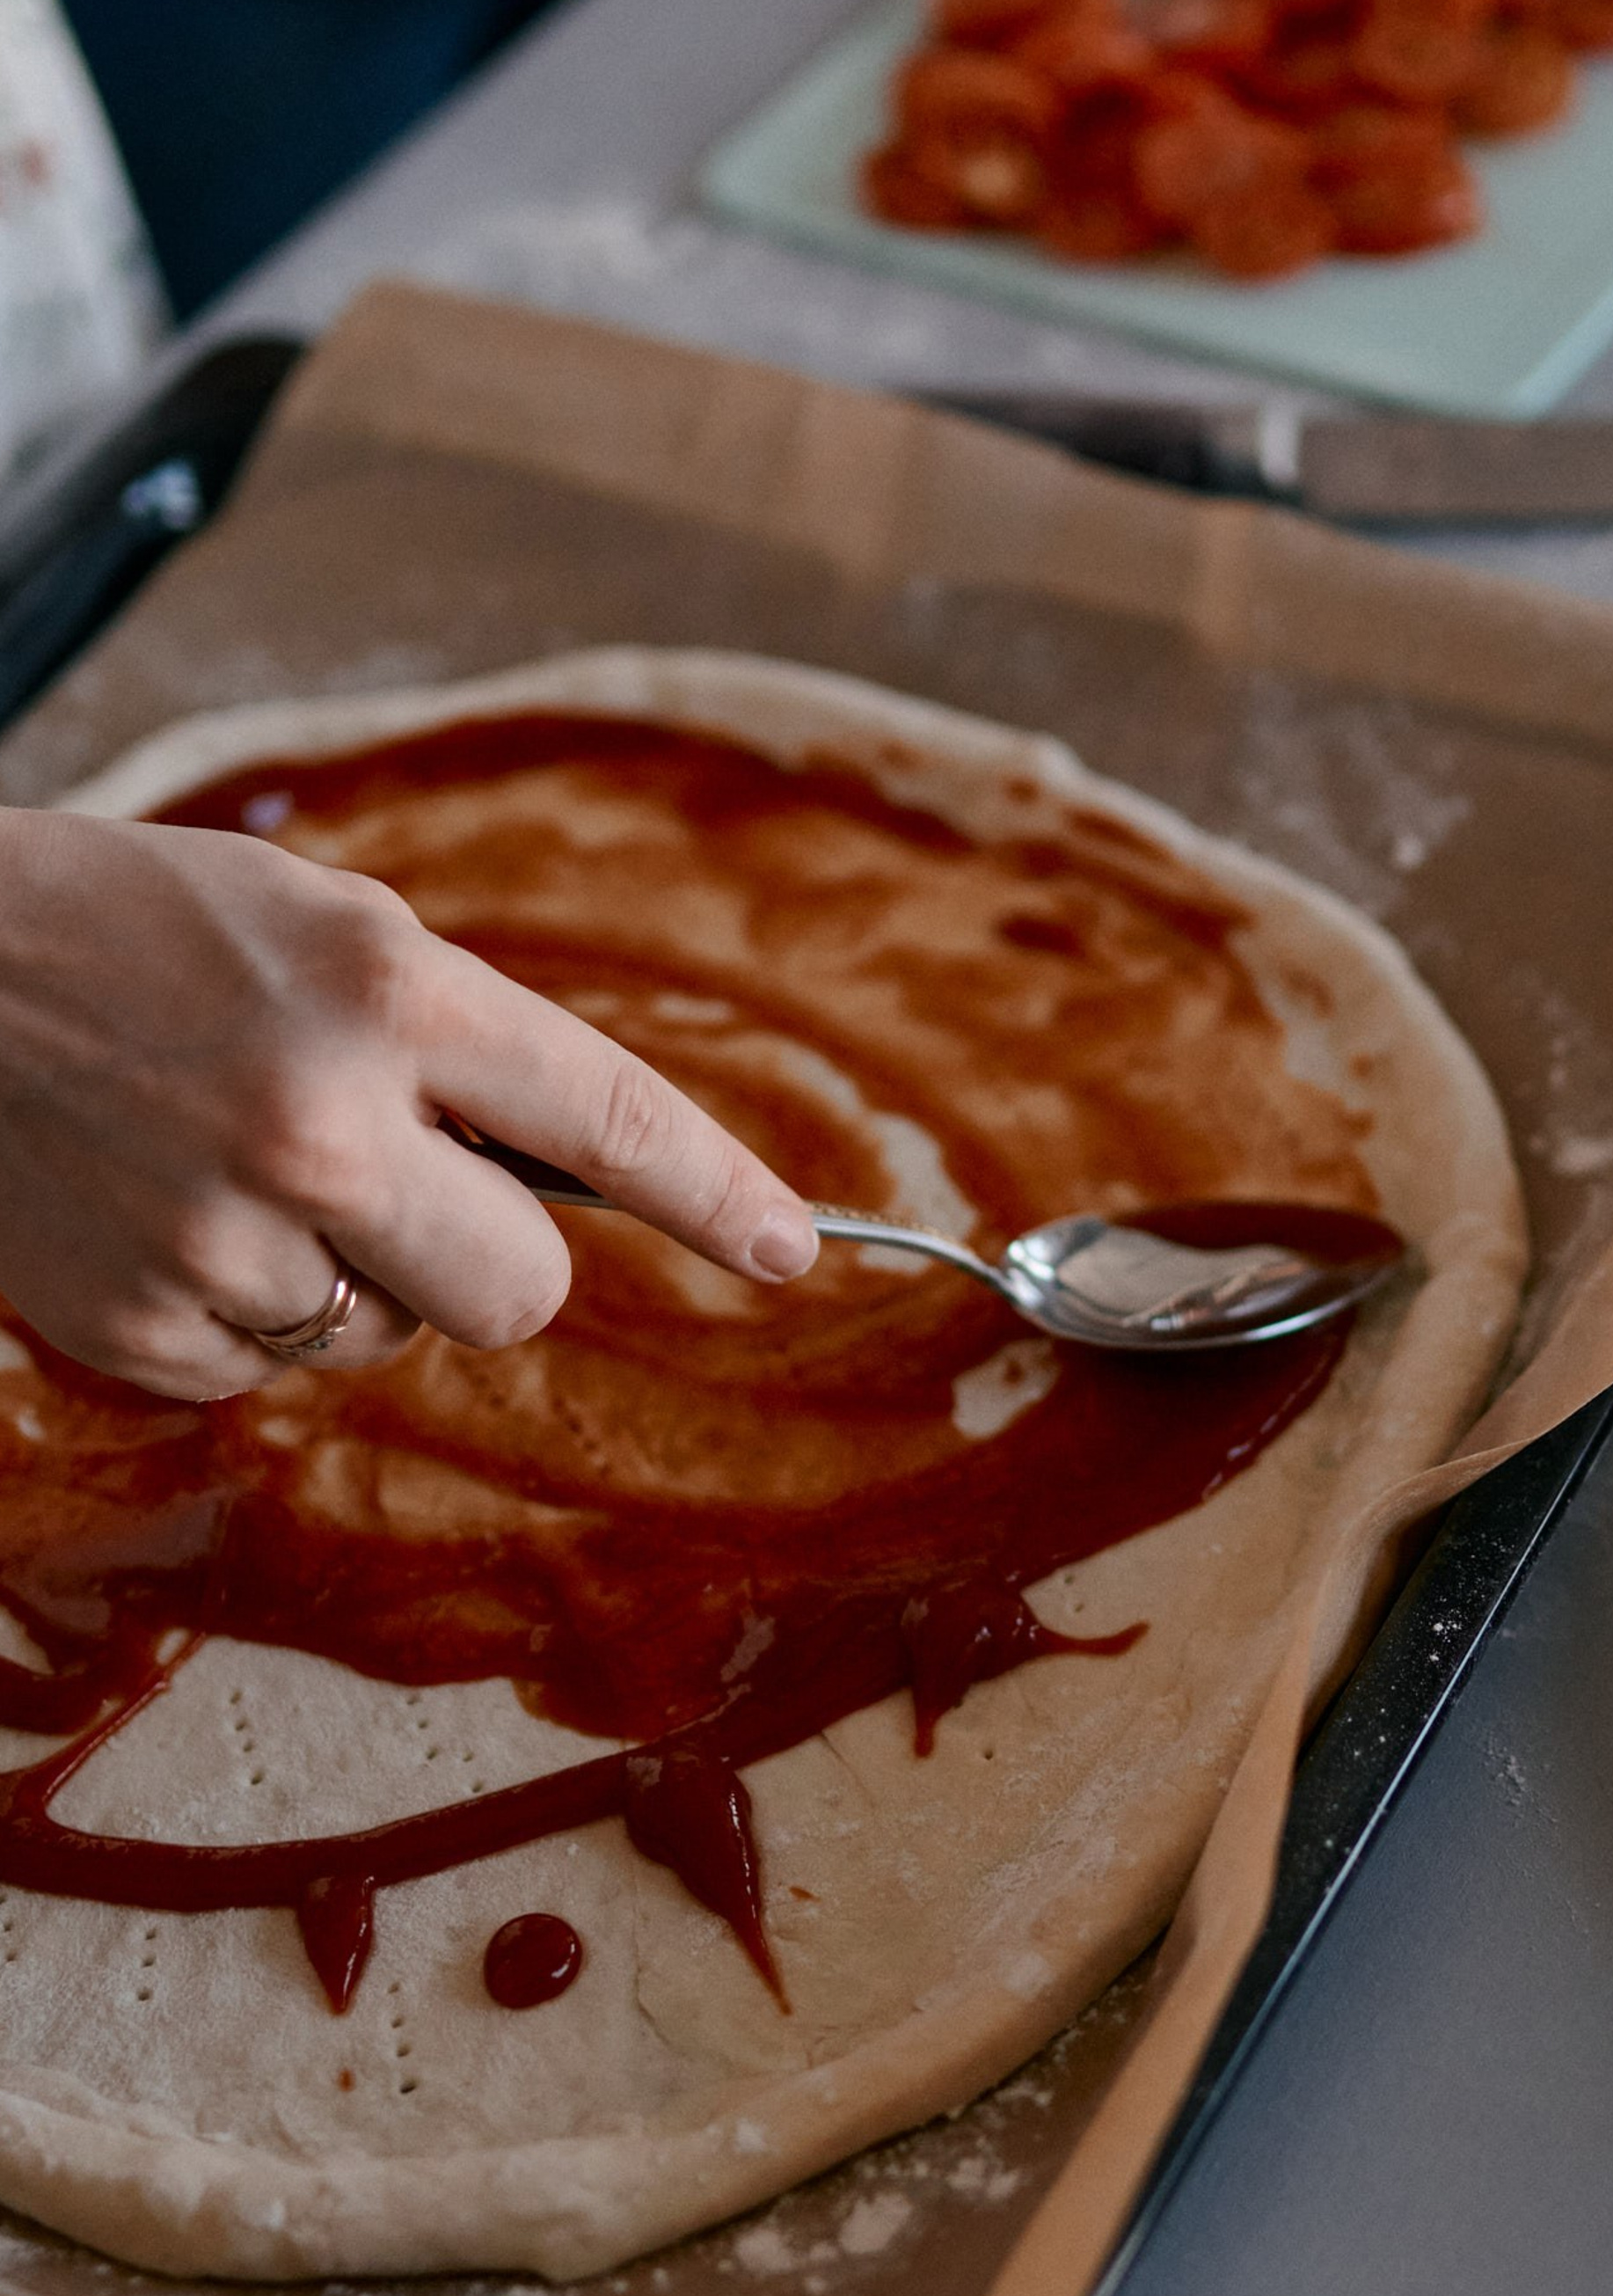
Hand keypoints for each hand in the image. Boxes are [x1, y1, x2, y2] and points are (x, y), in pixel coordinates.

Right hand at [0, 809, 819, 1401]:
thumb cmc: (141, 931)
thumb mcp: (328, 925)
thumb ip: (463, 1038)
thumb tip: (578, 1175)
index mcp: (385, 994)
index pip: (608, 1119)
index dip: (716, 1195)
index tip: (789, 1248)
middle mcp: (317, 1127)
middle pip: (522, 1292)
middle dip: (494, 1255)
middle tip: (413, 1185)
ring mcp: (222, 1244)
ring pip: (395, 1338)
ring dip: (353, 1273)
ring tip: (236, 1165)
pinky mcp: (144, 1334)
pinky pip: (275, 1370)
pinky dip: (246, 1308)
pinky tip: (170, 1212)